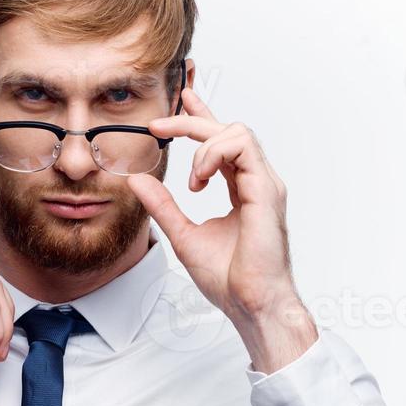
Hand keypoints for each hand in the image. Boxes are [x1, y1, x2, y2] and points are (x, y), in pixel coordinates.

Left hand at [126, 86, 317, 372]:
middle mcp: (256, 181)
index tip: (179, 100)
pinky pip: (242, 147)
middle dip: (191, 118)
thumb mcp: (182, 235)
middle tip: (157, 125)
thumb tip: (138, 179)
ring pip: (237, 131)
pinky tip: (199, 179)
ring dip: (203, 144)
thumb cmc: (229, 279)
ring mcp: (265, 183)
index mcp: (241, 188)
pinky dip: (214, 155)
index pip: (222, 140)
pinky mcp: (267, 190)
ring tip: (190, 179)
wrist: (251, 304)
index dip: (201, 116)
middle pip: (227, 129)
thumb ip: (163, 205)